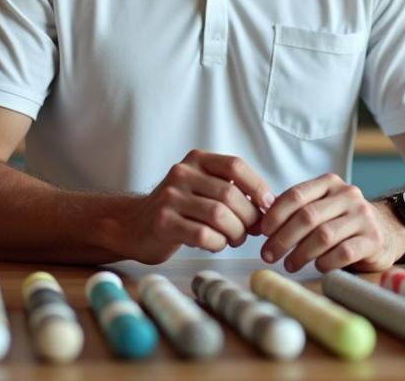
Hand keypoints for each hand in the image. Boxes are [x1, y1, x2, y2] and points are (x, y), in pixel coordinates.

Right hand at [123, 150, 274, 263]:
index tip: (267, 205)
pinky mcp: (163, 222)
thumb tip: (268, 207)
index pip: (235, 165)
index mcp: (197, 160)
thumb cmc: (180, 209)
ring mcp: (170, 197)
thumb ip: (233, 191)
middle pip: (230, 195)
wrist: (135, 225)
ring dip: (235, 233)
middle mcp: (182, 173)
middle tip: (249, 231)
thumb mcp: (203, 187)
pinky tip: (214, 244)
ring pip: (219, 216)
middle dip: (248, 218)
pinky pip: (203, 235)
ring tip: (233, 239)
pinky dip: (217, 243)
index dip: (257, 186)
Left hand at [258, 174, 404, 272]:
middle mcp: (348, 195)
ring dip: (301, 253)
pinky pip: (343, 252)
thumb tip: (260, 218)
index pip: (296, 195)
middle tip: (268, 254)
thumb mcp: (322, 207)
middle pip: (307, 217)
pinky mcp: (373, 239)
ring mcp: (363, 217)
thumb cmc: (343, 221)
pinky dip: (325, 262)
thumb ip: (296, 209)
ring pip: (323, 235)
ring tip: (289, 264)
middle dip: (283, 238)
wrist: (387, 230)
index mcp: (330, 184)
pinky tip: (317, 267)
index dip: (275, 214)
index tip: (262, 232)